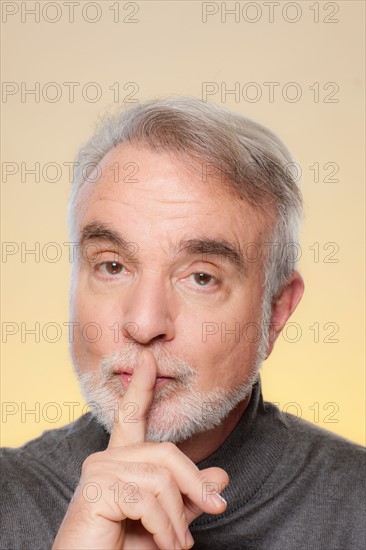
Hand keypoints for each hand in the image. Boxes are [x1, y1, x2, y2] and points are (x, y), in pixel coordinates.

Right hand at [52, 350, 228, 548]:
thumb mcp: (166, 521)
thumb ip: (189, 496)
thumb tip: (222, 475)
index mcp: (119, 460)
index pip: (131, 416)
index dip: (142, 387)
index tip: (149, 359)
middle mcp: (105, 458)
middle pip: (166, 454)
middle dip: (194, 485)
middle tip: (211, 515)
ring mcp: (98, 471)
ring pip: (161, 479)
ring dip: (177, 519)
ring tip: (176, 545)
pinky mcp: (96, 490)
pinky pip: (148, 500)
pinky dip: (166, 528)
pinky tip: (164, 545)